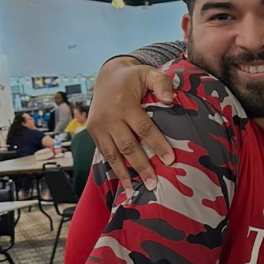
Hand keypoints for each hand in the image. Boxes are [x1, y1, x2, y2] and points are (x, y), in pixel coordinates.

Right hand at [87, 57, 175, 193]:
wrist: (106, 76)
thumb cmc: (133, 77)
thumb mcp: (148, 72)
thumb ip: (161, 83)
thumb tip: (170, 100)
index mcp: (124, 104)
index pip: (143, 128)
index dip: (157, 144)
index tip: (170, 160)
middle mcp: (109, 118)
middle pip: (127, 146)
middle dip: (141, 166)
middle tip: (154, 183)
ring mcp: (98, 127)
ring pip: (112, 154)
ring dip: (125, 173)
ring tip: (136, 191)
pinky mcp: (93, 133)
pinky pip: (104, 154)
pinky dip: (114, 168)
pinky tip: (123, 182)